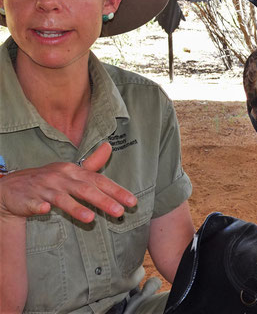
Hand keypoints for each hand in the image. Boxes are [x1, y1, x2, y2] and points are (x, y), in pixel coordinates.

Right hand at [0, 143, 136, 222]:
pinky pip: (34, 203)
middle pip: (85, 189)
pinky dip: (39, 206)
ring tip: (90, 219)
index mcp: (74, 171)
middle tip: (120, 212)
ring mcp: (45, 188)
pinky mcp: (28, 198)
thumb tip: (109, 146)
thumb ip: (92, 164)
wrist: (14, 186)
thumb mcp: (71, 170)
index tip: (132, 201)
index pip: (99, 180)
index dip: (116, 190)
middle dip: (103, 201)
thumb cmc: (50, 179)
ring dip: (75, 208)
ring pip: (62, 198)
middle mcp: (62, 178)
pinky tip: (45, 210)